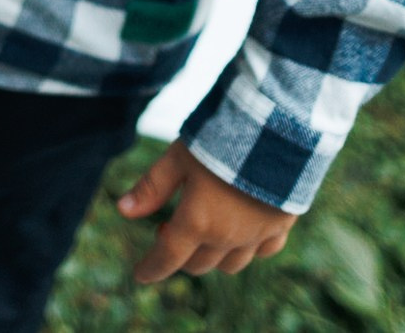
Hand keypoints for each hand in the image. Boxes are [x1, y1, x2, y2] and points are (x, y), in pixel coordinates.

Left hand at [118, 143, 298, 283]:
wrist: (278, 131)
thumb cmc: (221, 139)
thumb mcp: (178, 157)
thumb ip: (152, 187)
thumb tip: (123, 210)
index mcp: (197, 222)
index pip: (167, 258)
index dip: (151, 268)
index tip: (140, 274)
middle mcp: (227, 237)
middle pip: (197, 264)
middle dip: (179, 255)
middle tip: (170, 228)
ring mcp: (256, 235)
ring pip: (230, 264)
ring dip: (211, 256)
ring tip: (204, 230)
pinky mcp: (281, 226)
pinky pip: (262, 251)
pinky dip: (247, 249)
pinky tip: (241, 232)